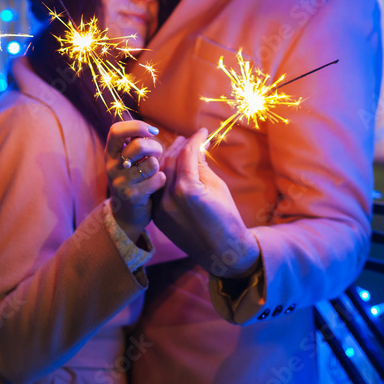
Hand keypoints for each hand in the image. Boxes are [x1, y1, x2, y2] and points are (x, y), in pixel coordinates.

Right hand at [105, 120, 165, 241]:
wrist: (125, 214)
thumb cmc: (132, 179)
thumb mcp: (127, 160)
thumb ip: (134, 143)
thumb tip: (151, 130)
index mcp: (110, 153)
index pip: (116, 130)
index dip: (137, 126)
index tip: (152, 131)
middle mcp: (111, 166)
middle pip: (138, 145)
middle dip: (155, 147)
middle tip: (157, 155)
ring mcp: (120, 182)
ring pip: (151, 163)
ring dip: (158, 167)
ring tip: (153, 172)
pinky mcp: (133, 196)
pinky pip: (157, 179)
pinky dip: (161, 180)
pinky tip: (155, 186)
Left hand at [153, 128, 260, 277]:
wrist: (222, 252)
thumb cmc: (226, 217)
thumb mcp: (217, 186)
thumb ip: (201, 166)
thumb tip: (195, 148)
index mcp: (187, 189)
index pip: (187, 154)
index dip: (195, 140)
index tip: (203, 132)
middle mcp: (168, 198)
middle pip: (171, 161)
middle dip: (180, 147)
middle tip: (189, 138)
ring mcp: (160, 209)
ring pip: (160, 174)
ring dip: (169, 159)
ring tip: (179, 149)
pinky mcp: (157, 217)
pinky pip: (157, 190)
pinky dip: (163, 177)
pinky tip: (170, 169)